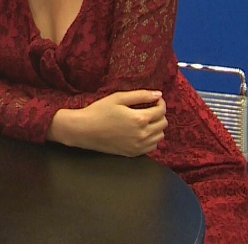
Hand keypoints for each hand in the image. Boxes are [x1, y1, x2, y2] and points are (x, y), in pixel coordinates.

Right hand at [47, 90, 167, 156]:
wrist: (84, 130)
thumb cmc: (99, 111)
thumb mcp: (118, 98)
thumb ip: (141, 95)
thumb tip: (159, 94)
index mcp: (139, 119)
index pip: (161, 110)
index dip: (160, 103)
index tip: (155, 100)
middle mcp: (142, 134)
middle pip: (163, 124)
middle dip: (159, 114)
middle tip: (149, 108)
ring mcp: (138, 146)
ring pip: (160, 136)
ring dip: (157, 127)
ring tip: (146, 120)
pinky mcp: (133, 153)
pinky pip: (152, 146)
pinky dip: (152, 139)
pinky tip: (141, 132)